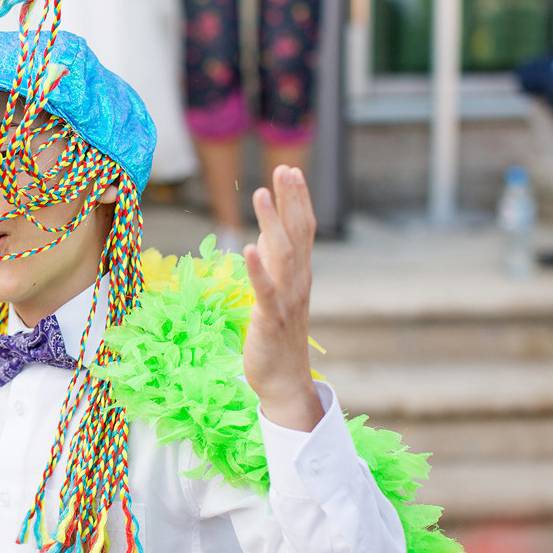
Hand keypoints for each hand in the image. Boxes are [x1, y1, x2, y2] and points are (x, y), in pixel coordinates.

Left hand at [241, 166, 323, 431]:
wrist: (285, 383)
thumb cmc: (277, 337)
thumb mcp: (276, 294)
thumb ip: (274, 265)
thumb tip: (266, 235)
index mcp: (299, 276)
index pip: (303, 229)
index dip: (297, 200)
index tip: (290, 170)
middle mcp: (298, 283)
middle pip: (299, 234)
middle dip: (291, 201)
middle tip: (286, 169)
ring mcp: (287, 300)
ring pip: (283, 254)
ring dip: (272, 223)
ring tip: (261, 194)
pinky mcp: (270, 319)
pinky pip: (265, 290)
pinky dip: (258, 269)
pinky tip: (249, 248)